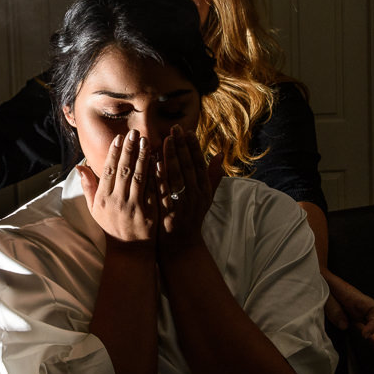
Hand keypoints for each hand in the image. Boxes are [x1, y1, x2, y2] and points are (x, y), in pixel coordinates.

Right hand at [77, 128, 156, 245]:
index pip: (108, 170)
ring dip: (142, 156)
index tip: (119, 138)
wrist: (129, 250)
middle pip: (124, 169)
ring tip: (146, 141)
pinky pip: (152, 187)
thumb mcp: (94, 209)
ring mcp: (133, 207)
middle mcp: (116, 202)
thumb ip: (88, 186)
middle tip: (135, 133)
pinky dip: (155, 172)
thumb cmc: (111, 226)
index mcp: (103, 199)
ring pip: (138, 176)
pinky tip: (158, 159)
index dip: (114, 153)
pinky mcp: (149, 212)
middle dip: (129, 149)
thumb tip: (80, 166)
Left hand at [157, 126, 223, 257]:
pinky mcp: (168, 211)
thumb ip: (213, 176)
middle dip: (182, 146)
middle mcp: (196, 196)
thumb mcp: (206, 197)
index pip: (200, 164)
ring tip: (165, 139)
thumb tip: (221, 154)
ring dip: (171, 156)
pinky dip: (159, 175)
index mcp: (204, 191)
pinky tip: (153, 161)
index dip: (194, 147)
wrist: (181, 246)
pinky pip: (163, 189)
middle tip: (175, 128)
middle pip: (189, 166)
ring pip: (177, 176)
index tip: (188, 131)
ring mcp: (182, 204)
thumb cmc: (191, 218)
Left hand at [323, 272, 373, 358]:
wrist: (323, 278)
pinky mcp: (356, 318)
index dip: (373, 324)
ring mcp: (361, 312)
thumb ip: (335, 309)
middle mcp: (364, 306)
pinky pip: (369, 331)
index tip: (365, 335)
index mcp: (358, 298)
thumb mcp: (327, 295)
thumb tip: (345, 325)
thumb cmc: (326, 285)